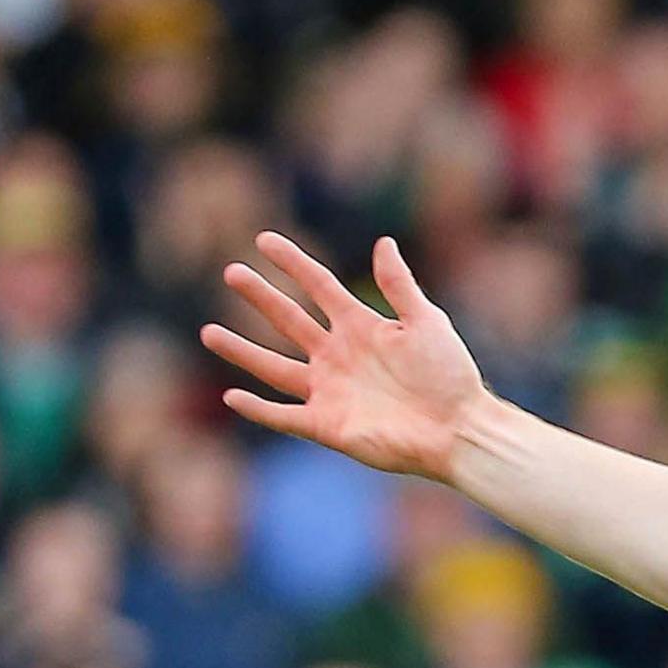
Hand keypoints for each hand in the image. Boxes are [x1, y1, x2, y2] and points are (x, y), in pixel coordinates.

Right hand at [205, 232, 493, 483]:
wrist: (459, 429)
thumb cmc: (450, 376)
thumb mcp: (426, 323)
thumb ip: (399, 285)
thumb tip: (384, 242)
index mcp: (362, 327)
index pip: (319, 286)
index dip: (293, 263)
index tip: (264, 239)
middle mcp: (338, 356)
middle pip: (290, 320)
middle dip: (261, 297)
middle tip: (231, 272)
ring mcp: (329, 390)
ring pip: (274, 368)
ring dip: (242, 351)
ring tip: (208, 332)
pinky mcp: (327, 425)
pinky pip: (283, 416)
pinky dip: (258, 409)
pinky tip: (232, 395)